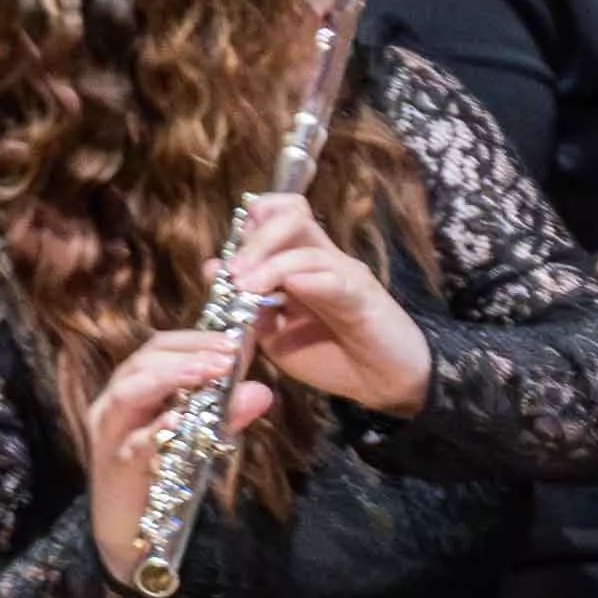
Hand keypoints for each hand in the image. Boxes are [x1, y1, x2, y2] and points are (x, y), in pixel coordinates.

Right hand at [77, 329, 265, 586]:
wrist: (134, 533)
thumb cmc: (163, 476)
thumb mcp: (200, 438)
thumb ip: (225, 413)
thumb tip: (261, 390)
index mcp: (134, 391)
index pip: (157, 348)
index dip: (195, 338)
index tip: (236, 338)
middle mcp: (114, 406)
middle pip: (141, 362)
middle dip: (187, 352)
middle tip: (229, 353)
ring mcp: (112, 436)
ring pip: (129, 392)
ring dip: (171, 377)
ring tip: (209, 372)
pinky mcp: (117, 467)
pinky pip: (135, 444)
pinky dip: (158, 429)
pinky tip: (182, 420)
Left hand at [219, 195, 430, 417]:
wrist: (384, 384)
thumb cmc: (332, 357)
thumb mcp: (275, 334)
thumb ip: (246, 303)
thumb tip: (214, 268)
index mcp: (302, 263)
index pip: (276, 216)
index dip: (248, 229)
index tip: (227, 263)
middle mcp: (324, 259)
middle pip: (290, 213)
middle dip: (253, 239)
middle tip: (232, 271)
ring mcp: (346, 274)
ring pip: (305, 243)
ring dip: (268, 262)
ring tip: (245, 287)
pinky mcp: (363, 296)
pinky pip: (332, 278)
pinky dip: (303, 280)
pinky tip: (283, 292)